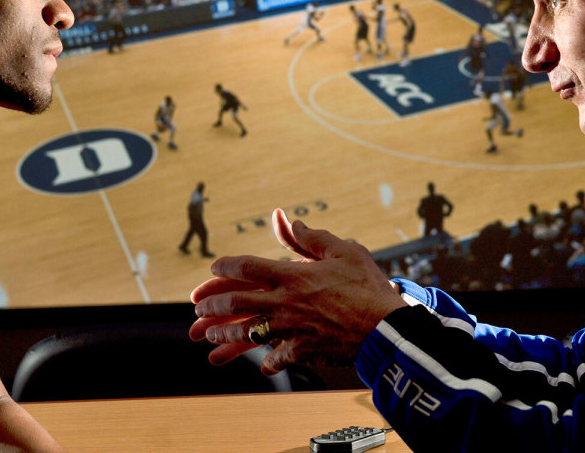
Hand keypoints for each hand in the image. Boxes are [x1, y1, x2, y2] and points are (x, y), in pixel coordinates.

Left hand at [189, 208, 405, 374]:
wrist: (387, 329)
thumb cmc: (368, 286)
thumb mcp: (344, 251)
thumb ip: (312, 238)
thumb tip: (289, 221)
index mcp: (292, 275)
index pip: (246, 267)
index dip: (225, 266)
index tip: (214, 266)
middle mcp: (285, 302)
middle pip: (235, 302)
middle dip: (212, 305)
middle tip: (197, 307)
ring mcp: (291, 329)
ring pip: (246, 333)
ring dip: (224, 335)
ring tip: (209, 336)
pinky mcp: (302, 351)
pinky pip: (276, 358)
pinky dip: (267, 361)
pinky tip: (261, 364)